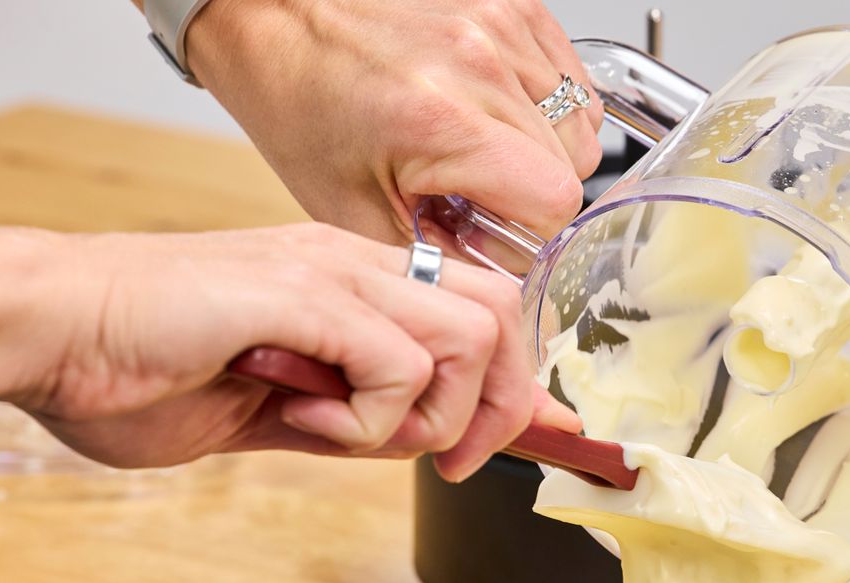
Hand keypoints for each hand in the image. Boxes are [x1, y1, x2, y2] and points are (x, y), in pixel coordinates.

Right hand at [0, 224, 579, 479]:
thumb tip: (430, 440)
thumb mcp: (282, 412)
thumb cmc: (143, 370)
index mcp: (357, 284)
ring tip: (345, 431)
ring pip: (468, 336)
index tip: (528, 442)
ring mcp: (330, 271)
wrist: (48, 337)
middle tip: (451, 461)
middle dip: (496, 408)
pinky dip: (370, 417)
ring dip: (428, 413)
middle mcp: (356, 265)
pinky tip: (304, 417)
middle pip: (502, 318)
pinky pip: (398, 360)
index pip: (485, 315)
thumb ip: (361, 419)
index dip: (520, 386)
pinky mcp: (301, 293)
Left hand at [187, 0, 604, 244]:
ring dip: (542, 148)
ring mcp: (501, 25)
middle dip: (531, 192)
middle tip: (474, 189)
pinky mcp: (511, 1)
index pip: (555, 202)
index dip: (527, 231)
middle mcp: (482, 62)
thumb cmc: (297, 95)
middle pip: (576, 164)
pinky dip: (543, 104)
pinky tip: (492, 109)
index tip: (487, 229)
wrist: (269, 10)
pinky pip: (569, 76)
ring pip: (581, 121)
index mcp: (443, 122)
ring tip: (481, 146)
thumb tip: (492, 286)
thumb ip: (433, 257)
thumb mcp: (349, 207)